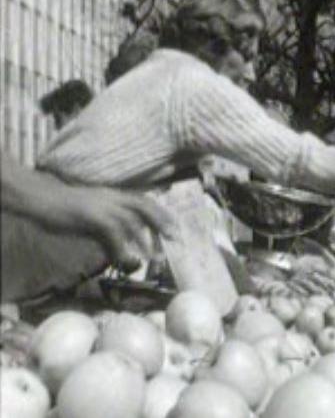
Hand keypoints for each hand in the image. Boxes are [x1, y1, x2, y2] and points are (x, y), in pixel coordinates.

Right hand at [55, 186, 176, 271]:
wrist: (39, 199)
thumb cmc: (63, 210)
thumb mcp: (91, 217)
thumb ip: (108, 229)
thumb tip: (122, 248)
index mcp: (114, 195)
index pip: (144, 201)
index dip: (160, 213)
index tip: (173, 228)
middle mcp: (112, 197)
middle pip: (145, 206)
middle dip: (162, 222)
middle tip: (174, 239)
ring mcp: (103, 205)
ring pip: (132, 220)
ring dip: (145, 240)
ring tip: (155, 257)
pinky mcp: (92, 215)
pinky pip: (114, 232)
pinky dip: (122, 247)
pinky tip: (127, 260)